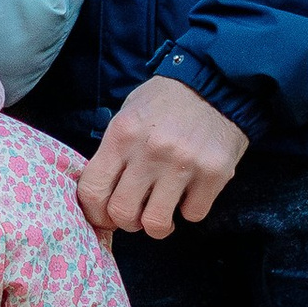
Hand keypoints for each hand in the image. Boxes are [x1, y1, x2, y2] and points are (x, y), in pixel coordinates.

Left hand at [78, 77, 248, 239]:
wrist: (215, 82)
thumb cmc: (166, 101)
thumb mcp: (128, 115)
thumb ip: (114, 152)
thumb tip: (103, 195)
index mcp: (122, 135)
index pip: (92, 189)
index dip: (95, 212)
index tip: (105, 215)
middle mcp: (149, 151)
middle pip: (122, 213)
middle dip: (128, 221)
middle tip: (138, 213)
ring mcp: (183, 164)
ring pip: (157, 224)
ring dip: (158, 224)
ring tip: (163, 209)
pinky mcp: (214, 174)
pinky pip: (193, 214)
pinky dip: (191, 209)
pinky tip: (191, 191)